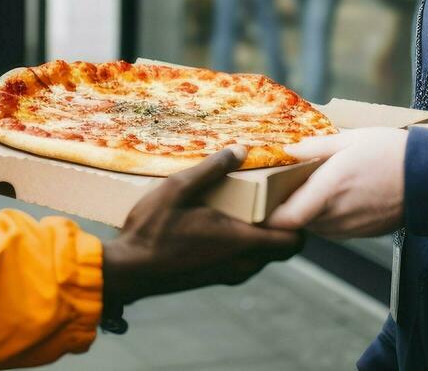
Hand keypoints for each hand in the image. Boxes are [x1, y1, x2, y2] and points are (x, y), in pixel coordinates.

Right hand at [102, 146, 303, 307]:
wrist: (127, 272)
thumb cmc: (151, 230)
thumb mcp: (178, 188)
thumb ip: (212, 168)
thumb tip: (241, 149)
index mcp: (239, 241)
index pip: (293, 241)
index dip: (299, 219)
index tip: (291, 196)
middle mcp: (241, 263)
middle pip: (283, 250)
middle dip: (283, 225)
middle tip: (271, 197)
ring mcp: (229, 275)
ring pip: (264, 257)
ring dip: (263, 235)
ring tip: (247, 207)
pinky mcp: (216, 279)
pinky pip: (246, 262)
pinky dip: (247, 245)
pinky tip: (224, 223)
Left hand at [264, 128, 407, 237]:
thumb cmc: (391, 154)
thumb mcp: (350, 140)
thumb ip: (315, 148)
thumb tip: (288, 150)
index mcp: (328, 191)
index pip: (285, 219)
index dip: (267, 216)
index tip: (260, 203)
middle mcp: (336, 216)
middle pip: (297, 222)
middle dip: (288, 206)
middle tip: (285, 184)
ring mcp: (350, 228)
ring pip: (315, 226)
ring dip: (309, 210)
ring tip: (315, 185)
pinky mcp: (362, 233)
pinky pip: (334, 228)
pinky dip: (328, 215)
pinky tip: (339, 193)